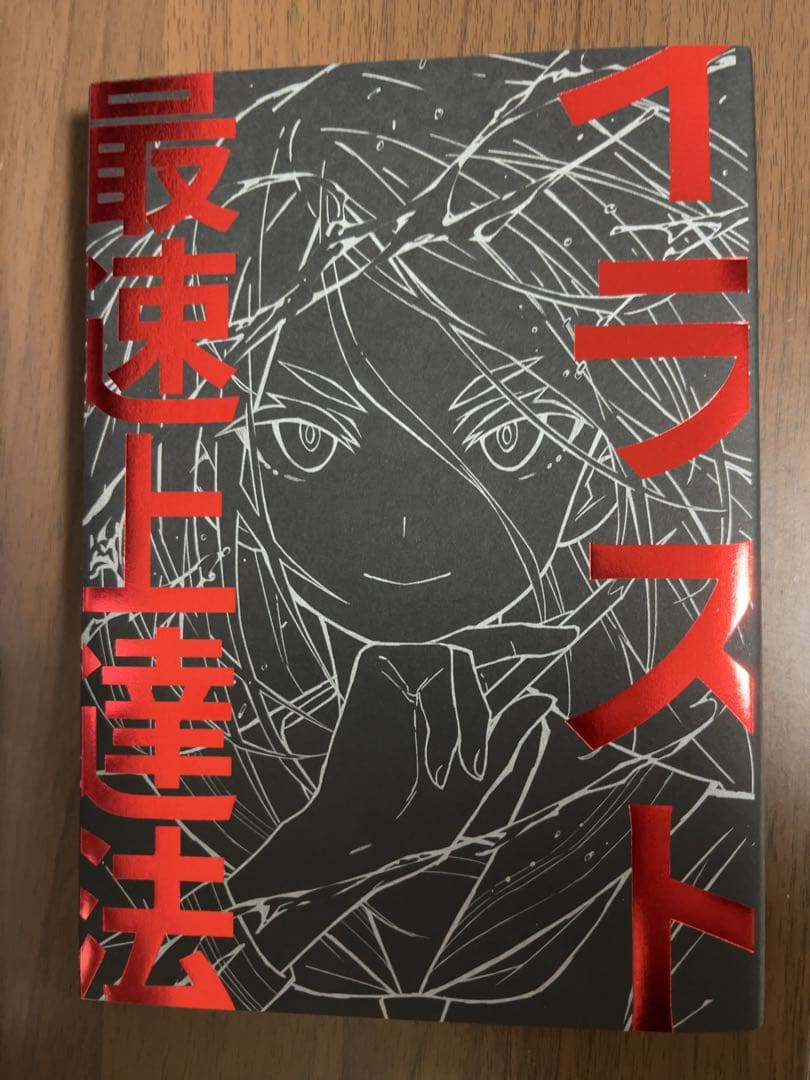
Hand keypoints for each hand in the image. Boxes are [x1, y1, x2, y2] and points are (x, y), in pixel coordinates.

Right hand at [229, 623, 575, 900]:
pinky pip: (439, 665)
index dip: (528, 642)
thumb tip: (544, 698)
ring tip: (465, 773)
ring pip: (465, 658)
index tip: (569, 635)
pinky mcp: (376, 660)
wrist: (360, 832)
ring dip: (475, 719)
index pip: (485, 662)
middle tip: (568, 636)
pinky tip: (433, 764)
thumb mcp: (483, 783)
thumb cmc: (415, 818)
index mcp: (439, 702)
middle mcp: (415, 675)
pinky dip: (448, 718)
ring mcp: (395, 664)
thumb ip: (512, 743)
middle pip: (480, 641)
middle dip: (528, 639)